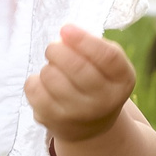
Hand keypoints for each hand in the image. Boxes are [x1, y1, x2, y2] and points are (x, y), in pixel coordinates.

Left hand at [26, 24, 135, 143]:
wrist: (90, 127)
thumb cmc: (98, 83)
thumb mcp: (108, 66)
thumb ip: (92, 46)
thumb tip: (65, 34)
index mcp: (122, 81)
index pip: (108, 57)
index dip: (84, 40)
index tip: (66, 29)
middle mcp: (104, 101)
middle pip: (76, 66)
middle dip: (57, 49)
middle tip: (54, 48)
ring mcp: (79, 114)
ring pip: (50, 75)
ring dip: (48, 66)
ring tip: (55, 71)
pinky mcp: (53, 121)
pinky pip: (33, 88)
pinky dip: (35, 80)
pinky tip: (45, 85)